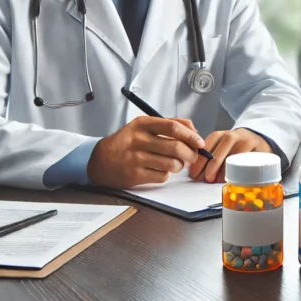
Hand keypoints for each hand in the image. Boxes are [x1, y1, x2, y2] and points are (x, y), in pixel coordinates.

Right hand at [87, 116, 205, 188]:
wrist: (100, 160)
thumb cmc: (127, 142)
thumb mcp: (143, 126)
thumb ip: (169, 124)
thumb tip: (194, 132)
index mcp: (142, 124)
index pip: (173, 127)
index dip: (191, 135)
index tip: (200, 142)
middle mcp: (138, 140)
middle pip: (175, 147)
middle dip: (191, 153)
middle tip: (193, 156)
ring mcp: (135, 158)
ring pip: (172, 164)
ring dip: (179, 165)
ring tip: (176, 163)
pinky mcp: (134, 175)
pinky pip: (162, 176)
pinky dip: (166, 174)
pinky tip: (159, 170)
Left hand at [189, 129, 271, 182]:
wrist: (258, 140)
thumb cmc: (235, 147)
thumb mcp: (220, 146)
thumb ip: (209, 156)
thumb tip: (195, 174)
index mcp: (219, 135)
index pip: (206, 148)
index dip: (199, 163)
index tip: (194, 174)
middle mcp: (231, 137)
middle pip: (217, 155)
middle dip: (209, 169)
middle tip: (206, 179)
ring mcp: (245, 143)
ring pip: (231, 160)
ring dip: (223, 173)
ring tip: (218, 181)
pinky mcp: (257, 150)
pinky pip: (246, 163)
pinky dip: (239, 173)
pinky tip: (234, 179)